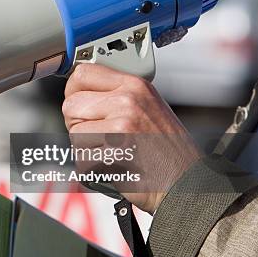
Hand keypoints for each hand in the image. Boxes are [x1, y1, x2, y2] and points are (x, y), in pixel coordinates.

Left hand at [62, 64, 201, 212]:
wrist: (186, 182)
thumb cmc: (166, 149)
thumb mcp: (147, 106)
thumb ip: (115, 95)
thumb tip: (77, 91)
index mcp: (134, 86)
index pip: (82, 74)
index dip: (73, 91)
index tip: (78, 103)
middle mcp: (128, 101)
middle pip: (71, 105)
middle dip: (77, 123)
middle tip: (98, 136)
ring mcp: (122, 127)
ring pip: (74, 134)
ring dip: (86, 149)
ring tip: (112, 152)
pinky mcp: (115, 153)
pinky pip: (82, 160)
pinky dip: (93, 169)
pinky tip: (114, 167)